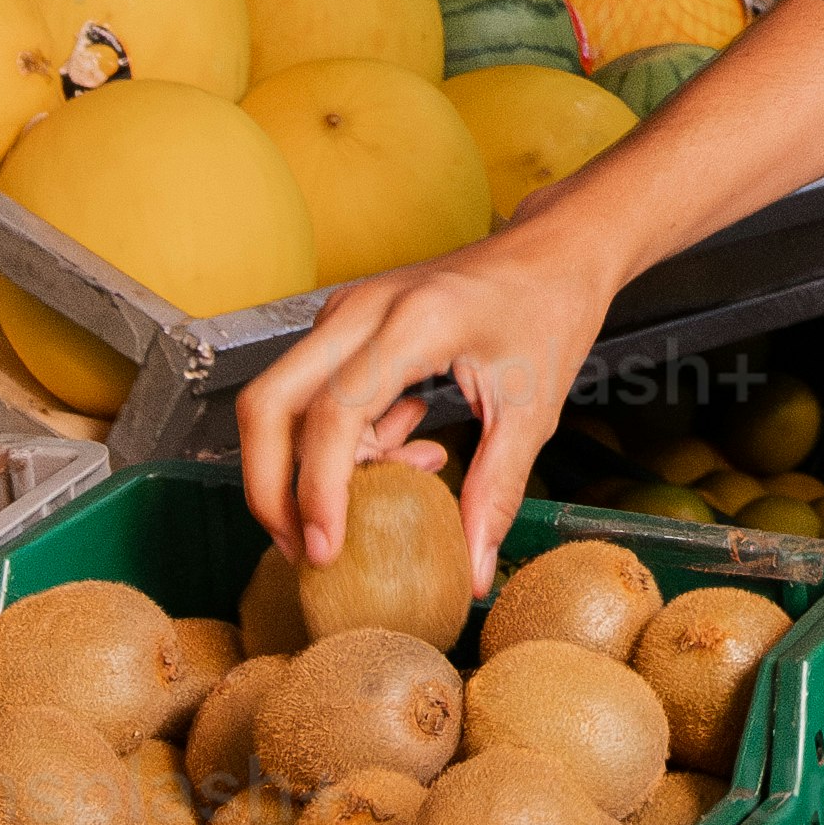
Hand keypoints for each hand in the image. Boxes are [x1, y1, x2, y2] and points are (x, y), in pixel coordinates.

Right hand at [236, 196, 627, 610]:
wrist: (555, 250)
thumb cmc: (549, 313)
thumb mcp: (533, 410)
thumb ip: (496, 492)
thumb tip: (472, 574)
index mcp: (414, 321)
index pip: (332, 415)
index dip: (318, 491)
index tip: (325, 550)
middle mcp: (363, 309)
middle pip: (268, 404)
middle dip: (271, 486)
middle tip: (304, 547)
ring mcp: (348, 312)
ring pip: (283, 401)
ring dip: (315, 464)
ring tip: (395, 480)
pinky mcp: (347, 324)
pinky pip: (314, 393)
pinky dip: (342, 439)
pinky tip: (406, 445)